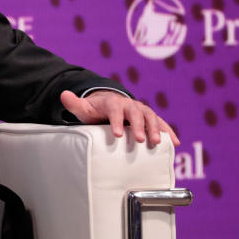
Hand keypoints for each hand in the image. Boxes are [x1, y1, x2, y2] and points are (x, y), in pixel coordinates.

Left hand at [60, 90, 179, 146]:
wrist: (109, 106)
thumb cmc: (95, 110)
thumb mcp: (83, 108)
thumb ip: (74, 104)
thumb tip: (63, 94)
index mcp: (113, 102)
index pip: (115, 109)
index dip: (116, 120)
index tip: (117, 134)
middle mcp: (129, 105)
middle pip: (136, 113)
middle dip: (139, 126)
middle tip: (141, 140)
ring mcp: (141, 111)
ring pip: (151, 117)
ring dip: (156, 129)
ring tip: (158, 143)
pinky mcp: (150, 118)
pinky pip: (161, 124)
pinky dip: (168, 132)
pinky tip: (174, 143)